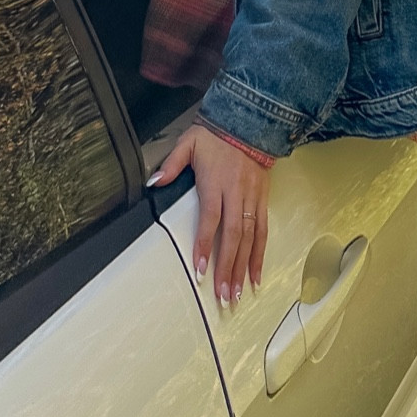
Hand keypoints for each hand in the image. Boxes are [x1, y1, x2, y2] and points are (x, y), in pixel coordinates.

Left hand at [151, 125, 270, 303]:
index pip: (210, 218)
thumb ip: (172, 163)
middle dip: (228, 267)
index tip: (200, 270)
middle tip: (223, 295)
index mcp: (216, 181)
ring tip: (238, 293)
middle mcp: (236, 193)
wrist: (249, 121)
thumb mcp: (189, 142)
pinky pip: (263, 230)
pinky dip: (260, 254)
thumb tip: (153, 182)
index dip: (205, 244)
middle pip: (233, 235)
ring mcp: (252, 198)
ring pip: (250, 237)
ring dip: (244, 267)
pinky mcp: (262, 199)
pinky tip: (256, 274)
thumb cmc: (215, 136)